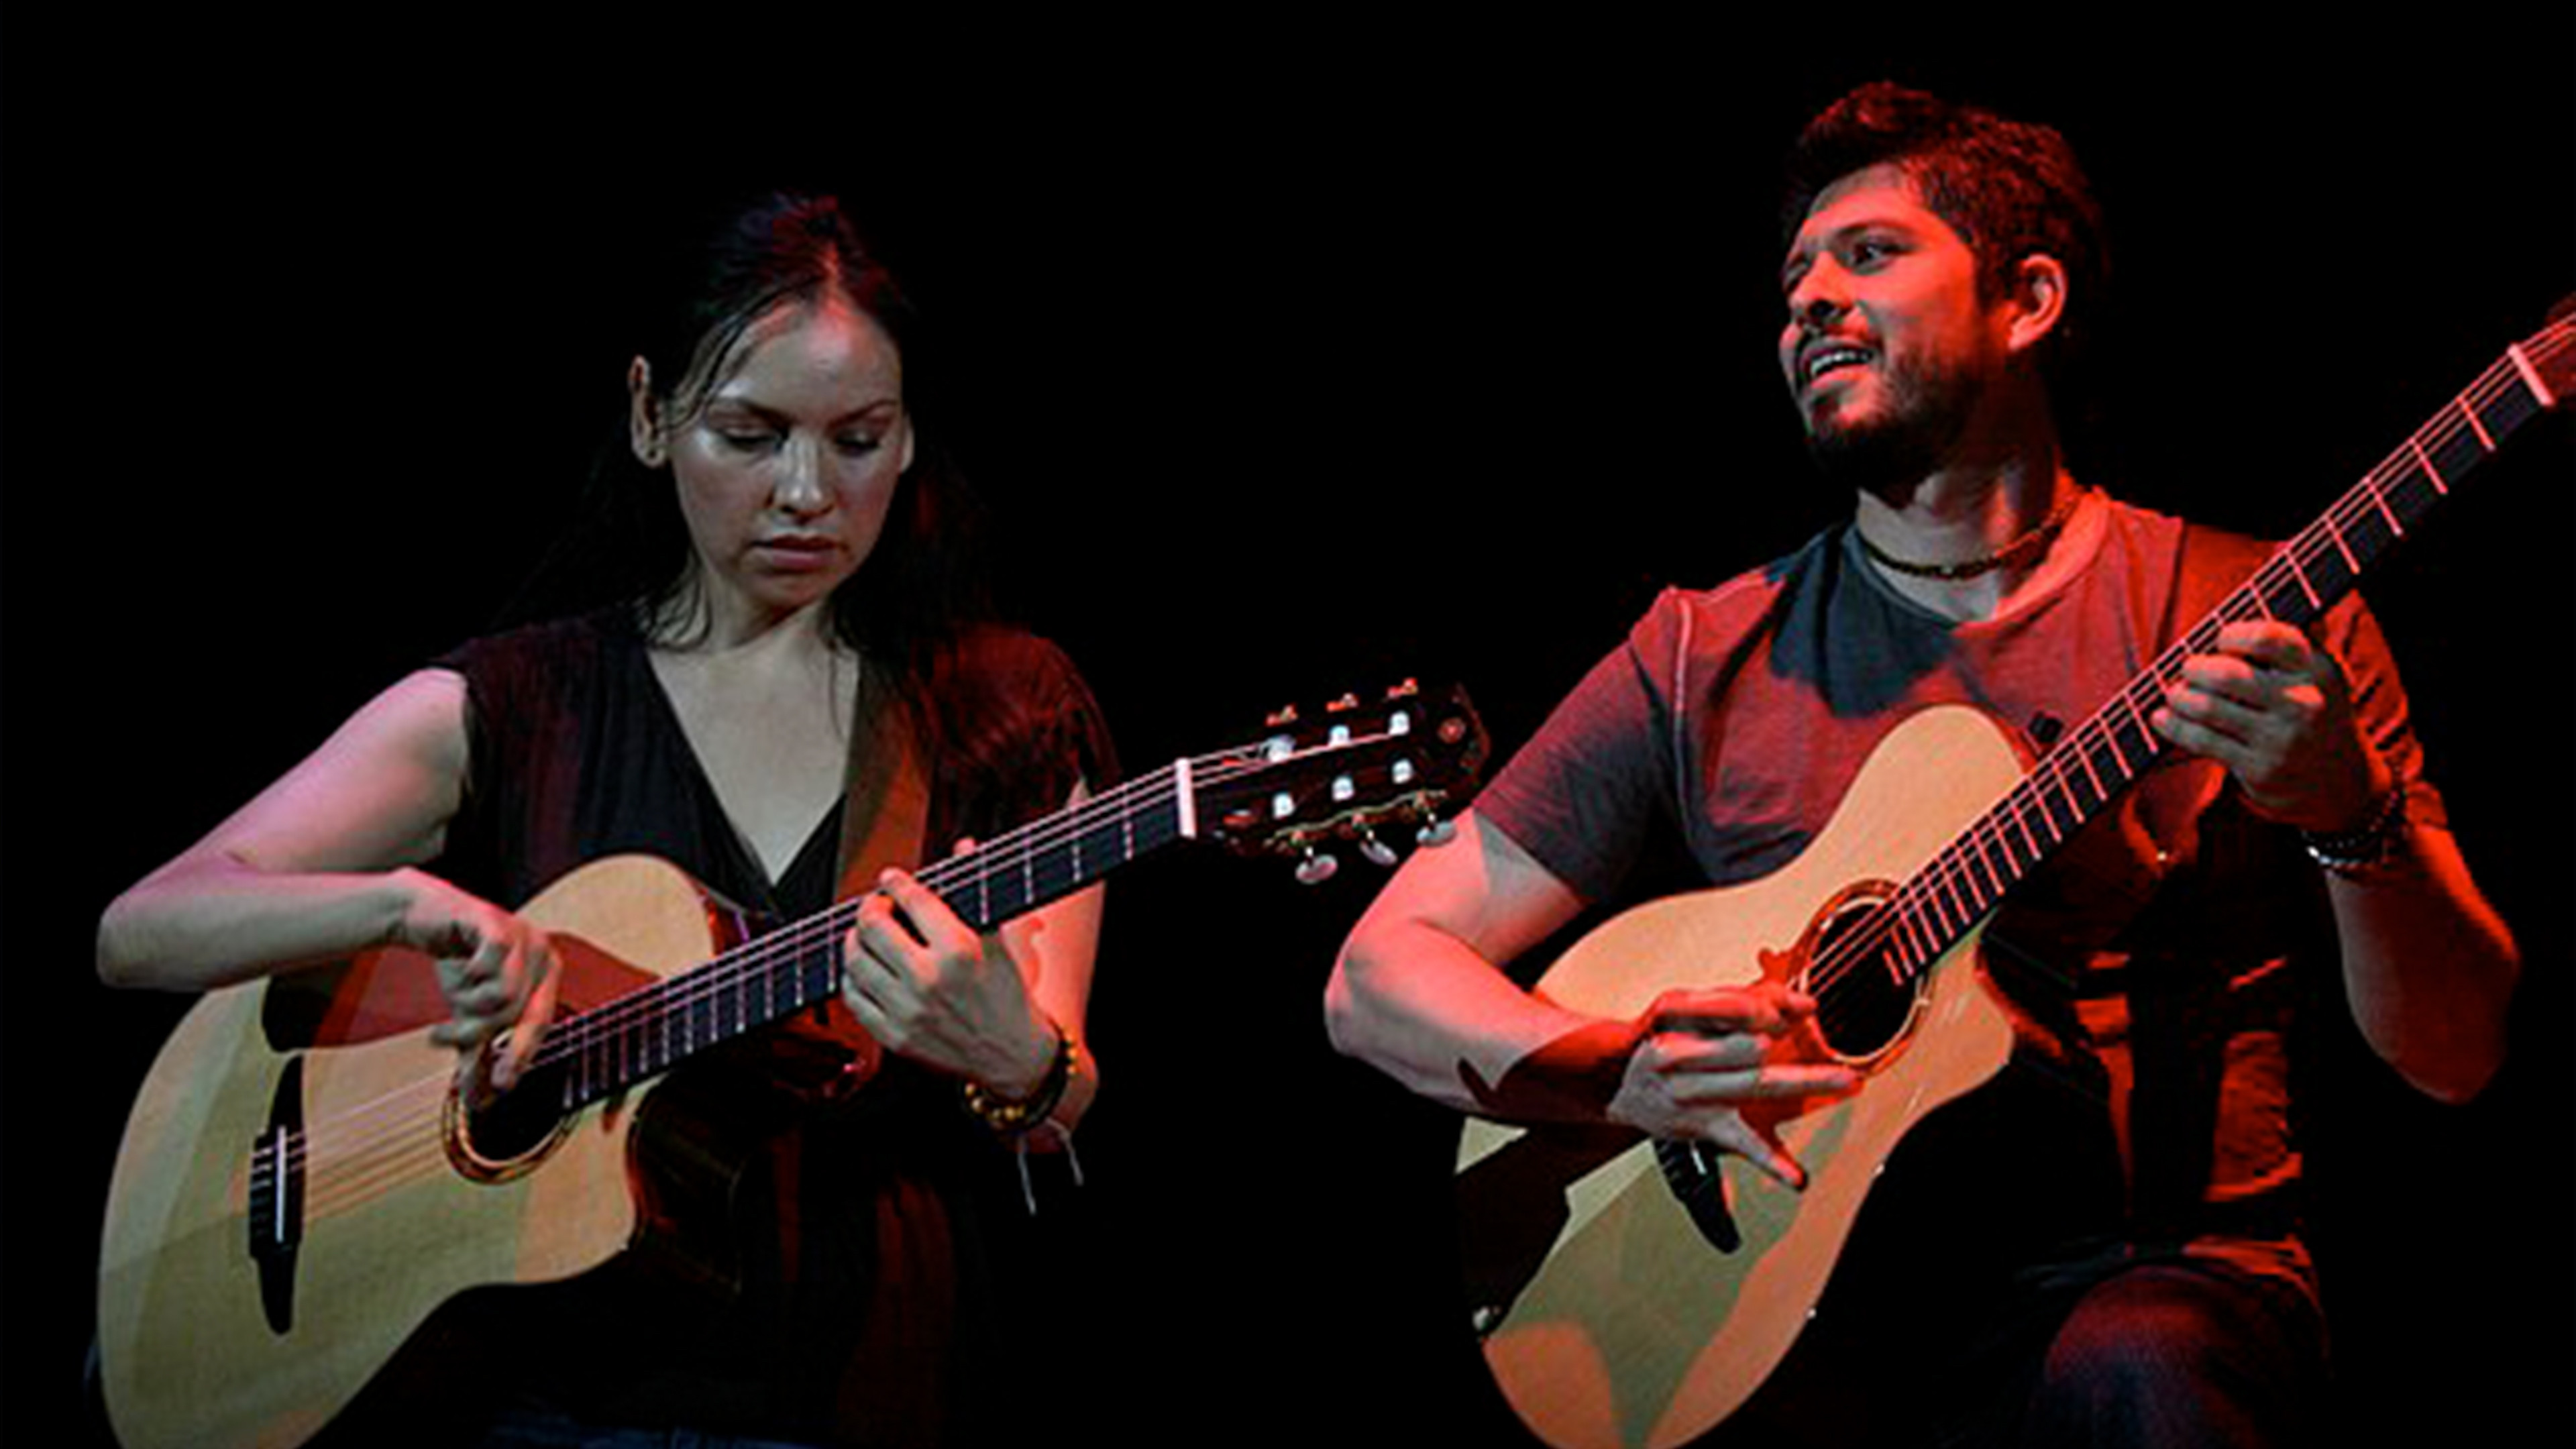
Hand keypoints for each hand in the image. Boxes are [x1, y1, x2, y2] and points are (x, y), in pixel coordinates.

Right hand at [396, 870, 558, 1095]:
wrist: (423, 917)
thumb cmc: (457, 963)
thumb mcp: (466, 1014)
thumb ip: (476, 1054)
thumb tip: (478, 1103)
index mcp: (546, 976)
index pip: (541, 1024)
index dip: (520, 1056)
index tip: (498, 1085)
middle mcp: (543, 953)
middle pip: (520, 1013)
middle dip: (478, 1034)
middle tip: (440, 1038)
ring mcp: (522, 933)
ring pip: (504, 993)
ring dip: (465, 1008)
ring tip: (445, 1003)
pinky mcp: (494, 919)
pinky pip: (491, 960)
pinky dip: (468, 974)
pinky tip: (455, 969)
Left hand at [841, 851, 1054, 1093]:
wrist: (1012, 1056)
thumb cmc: (1008, 997)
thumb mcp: (998, 940)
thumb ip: (974, 893)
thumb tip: (964, 846)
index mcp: (961, 950)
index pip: (914, 900)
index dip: (897, 883)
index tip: (891, 878)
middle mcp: (930, 980)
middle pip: (873, 926)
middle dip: (871, 907)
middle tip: (876, 905)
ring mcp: (908, 1011)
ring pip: (855, 960)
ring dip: (855, 939)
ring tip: (866, 935)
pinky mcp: (895, 1037)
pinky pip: (853, 998)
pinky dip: (852, 977)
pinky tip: (864, 969)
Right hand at [1608, 983, 1858, 1189]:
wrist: (1615, 1082)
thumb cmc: (1659, 1037)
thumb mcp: (1685, 1006)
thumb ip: (1742, 999)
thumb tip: (1802, 1004)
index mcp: (1675, 1017)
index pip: (1733, 1007)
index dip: (1770, 1007)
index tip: (1803, 1008)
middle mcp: (1682, 1057)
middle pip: (1747, 1045)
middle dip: (1787, 1040)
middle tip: (1812, 1030)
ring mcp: (1695, 1096)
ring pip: (1755, 1085)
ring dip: (1805, 1082)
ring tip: (1845, 1080)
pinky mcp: (1705, 1126)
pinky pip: (1743, 1144)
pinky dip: (1772, 1161)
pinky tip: (1796, 1177)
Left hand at [2150, 620, 2390, 832]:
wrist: (2338, 781)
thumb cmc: (2313, 710)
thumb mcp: (2318, 671)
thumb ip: (2296, 631)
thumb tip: (2281, 559)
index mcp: (2317, 668)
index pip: (2267, 637)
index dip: (2232, 634)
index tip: (2219, 639)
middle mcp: (2303, 703)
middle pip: (2227, 674)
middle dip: (2194, 667)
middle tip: (2186, 667)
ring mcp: (2281, 739)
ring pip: (2208, 708)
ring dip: (2178, 696)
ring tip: (2173, 692)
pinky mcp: (2259, 769)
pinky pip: (2201, 741)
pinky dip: (2173, 726)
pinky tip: (2163, 717)